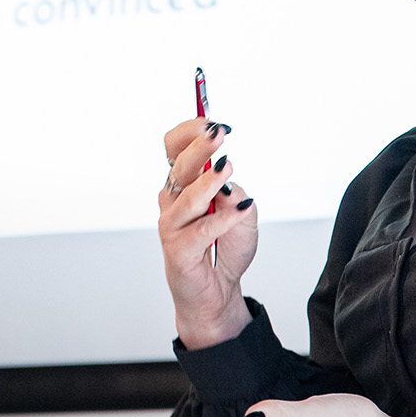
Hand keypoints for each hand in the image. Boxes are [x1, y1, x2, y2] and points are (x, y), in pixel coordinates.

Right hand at [158, 118, 258, 348]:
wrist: (218, 293)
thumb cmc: (225, 249)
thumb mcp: (243, 215)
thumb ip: (236, 194)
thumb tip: (226, 177)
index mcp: (184, 185)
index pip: (174, 148)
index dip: (190, 133)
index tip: (212, 123)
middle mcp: (173, 202)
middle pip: (179, 166)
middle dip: (199, 147)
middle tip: (219, 134)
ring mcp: (172, 226)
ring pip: (188, 197)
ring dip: (209, 181)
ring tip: (228, 168)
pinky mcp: (179, 250)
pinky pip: (202, 231)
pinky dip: (224, 219)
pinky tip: (243, 210)